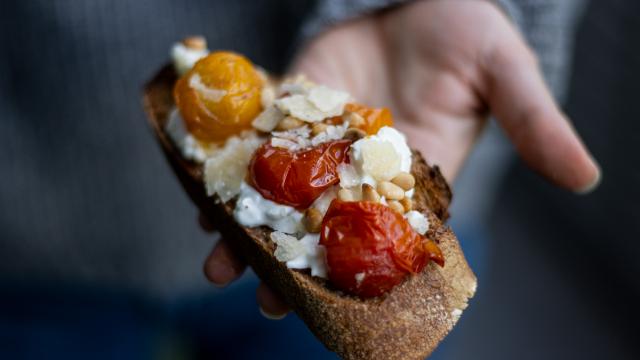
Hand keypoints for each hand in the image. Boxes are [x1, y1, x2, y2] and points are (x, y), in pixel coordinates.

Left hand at [203, 0, 600, 317]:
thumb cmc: (468, 33)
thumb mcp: (503, 75)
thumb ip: (533, 124)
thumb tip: (587, 176)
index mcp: (415, 176)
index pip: (388, 237)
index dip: (363, 276)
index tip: (333, 309)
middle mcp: (362, 169)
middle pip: (324, 226)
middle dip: (293, 262)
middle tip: (259, 298)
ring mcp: (321, 141)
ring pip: (281, 193)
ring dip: (248, 225)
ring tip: (215, 258)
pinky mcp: (293, 108)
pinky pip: (259, 143)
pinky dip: (232, 167)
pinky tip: (203, 191)